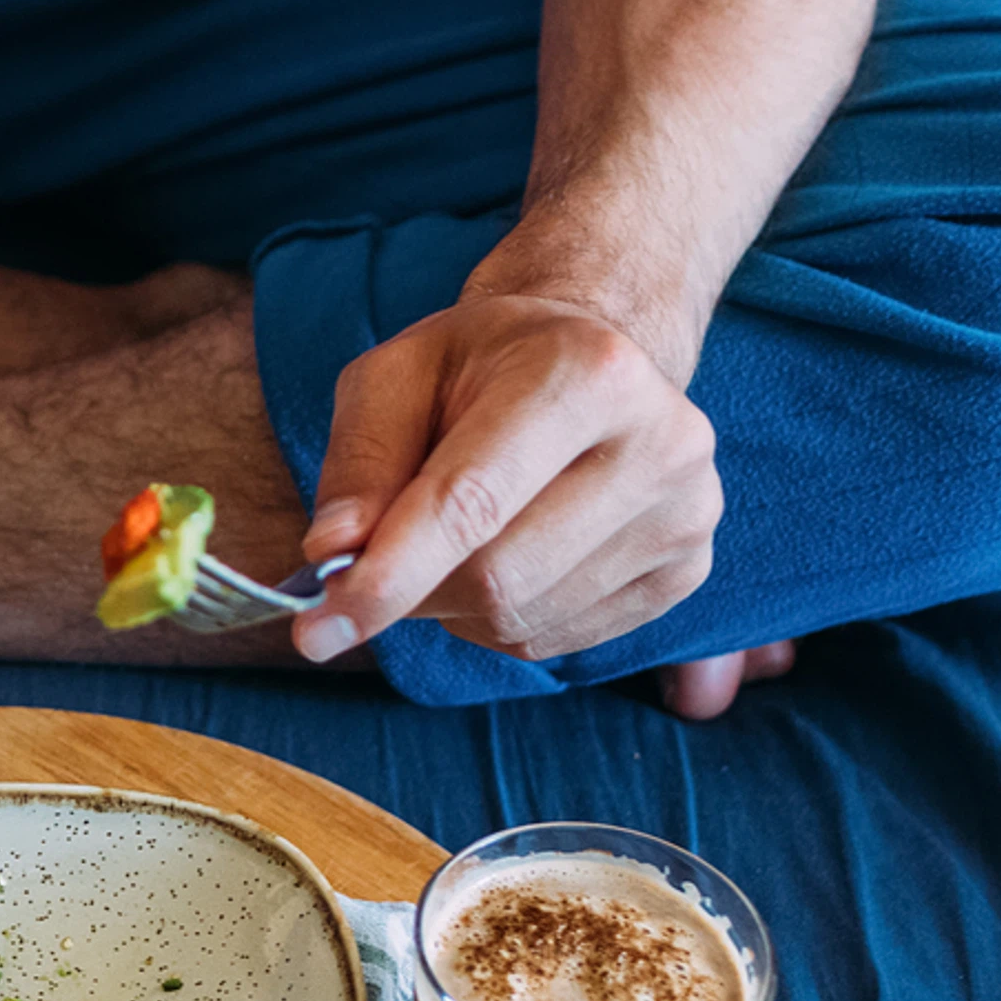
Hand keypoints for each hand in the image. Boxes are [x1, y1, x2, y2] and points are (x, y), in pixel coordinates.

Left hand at [289, 293, 720, 668]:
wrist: (589, 361)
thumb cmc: (481, 368)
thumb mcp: (398, 376)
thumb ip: (360, 461)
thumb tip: (332, 555)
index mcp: (587, 372)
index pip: (472, 503)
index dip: (387, 576)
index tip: (315, 630)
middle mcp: (660, 442)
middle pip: (494, 577)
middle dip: (412, 588)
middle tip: (379, 559)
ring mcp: (685, 513)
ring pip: (519, 619)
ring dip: (451, 605)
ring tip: (459, 535)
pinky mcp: (686, 570)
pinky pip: (552, 640)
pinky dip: (496, 620)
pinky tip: (507, 553)